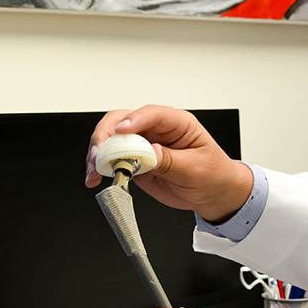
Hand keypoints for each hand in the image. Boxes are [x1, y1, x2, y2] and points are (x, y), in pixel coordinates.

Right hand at [85, 105, 252, 222]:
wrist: (213, 194)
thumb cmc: (213, 174)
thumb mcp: (196, 168)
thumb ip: (171, 161)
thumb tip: (149, 153)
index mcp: (176, 123)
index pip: (151, 114)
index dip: (134, 120)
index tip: (121, 131)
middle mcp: (155, 130)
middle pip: (121, 121)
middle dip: (105, 135)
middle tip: (99, 154)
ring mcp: (142, 146)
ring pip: (110, 139)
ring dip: (98, 154)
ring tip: (94, 171)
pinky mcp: (134, 162)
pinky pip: (112, 161)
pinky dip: (100, 168)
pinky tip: (96, 177)